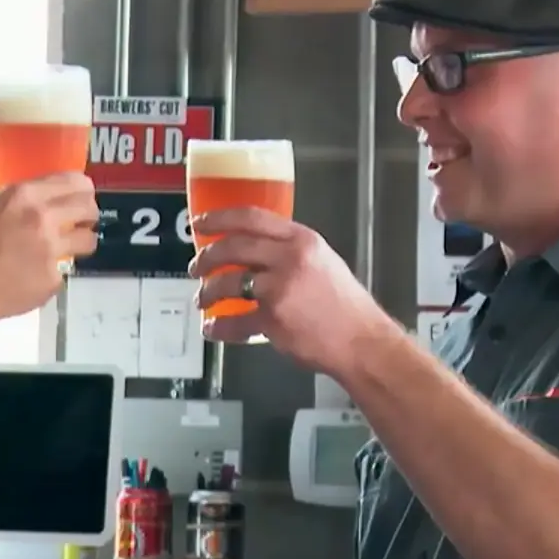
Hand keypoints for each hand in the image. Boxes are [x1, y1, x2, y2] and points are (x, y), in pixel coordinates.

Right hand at [0, 173, 98, 328]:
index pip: (75, 182)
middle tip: (79, 221)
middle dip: (87, 214)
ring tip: (64, 249)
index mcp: (24, 195)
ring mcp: (51, 251)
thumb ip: (13, 200)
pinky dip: (54, 272)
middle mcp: (44, 219)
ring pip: (88, 241)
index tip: (79, 197)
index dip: (81, 190)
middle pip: (89, 208)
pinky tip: (34, 275)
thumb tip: (34, 201)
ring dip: (78, 243)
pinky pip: (65, 271)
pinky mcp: (52, 280)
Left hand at [188, 206, 395, 375]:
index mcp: (302, 240)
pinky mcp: (273, 319)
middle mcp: (290, 259)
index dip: (219, 218)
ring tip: (202, 299)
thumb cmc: (345, 305)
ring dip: (208, 292)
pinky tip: (212, 328)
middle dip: (207, 257)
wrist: (362, 341)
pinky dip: (218, 326)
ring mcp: (280, 289)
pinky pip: (234, 321)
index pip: (252, 217)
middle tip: (196, 267)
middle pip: (233, 247)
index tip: (200, 223)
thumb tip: (254, 250)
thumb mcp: (322, 261)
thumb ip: (290, 251)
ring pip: (228, 283)